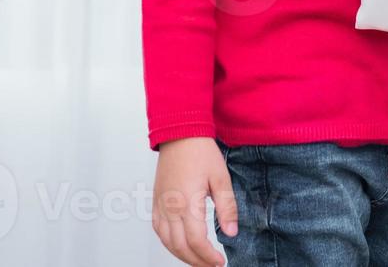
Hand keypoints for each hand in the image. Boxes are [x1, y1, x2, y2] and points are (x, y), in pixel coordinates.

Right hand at [152, 137, 238, 266]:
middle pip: (180, 247)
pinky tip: (179, 245)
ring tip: (198, 260)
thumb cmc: (201, 152)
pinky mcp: (156, 201)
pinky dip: (168, 243)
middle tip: (211, 265)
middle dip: (196, 261)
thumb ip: (227, 208)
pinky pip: (158, 230)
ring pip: (167, 241)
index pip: (196, 241)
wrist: (180, 133)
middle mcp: (170, 207)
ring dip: (182, 255)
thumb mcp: (221, 178)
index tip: (220, 262)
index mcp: (187, 202)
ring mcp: (160, 205)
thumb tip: (231, 233)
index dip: (208, 256)